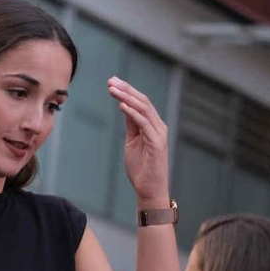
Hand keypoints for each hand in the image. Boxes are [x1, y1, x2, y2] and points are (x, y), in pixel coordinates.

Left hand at [109, 78, 170, 205]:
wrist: (149, 189)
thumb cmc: (141, 168)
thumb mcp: (132, 141)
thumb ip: (131, 125)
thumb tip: (124, 106)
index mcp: (152, 125)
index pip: (140, 102)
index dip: (127, 91)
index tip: (112, 82)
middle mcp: (158, 126)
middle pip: (142, 101)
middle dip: (126, 89)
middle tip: (111, 80)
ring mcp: (159, 134)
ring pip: (143, 109)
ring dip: (127, 97)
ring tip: (113, 89)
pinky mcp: (157, 143)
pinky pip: (144, 124)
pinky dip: (133, 113)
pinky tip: (122, 106)